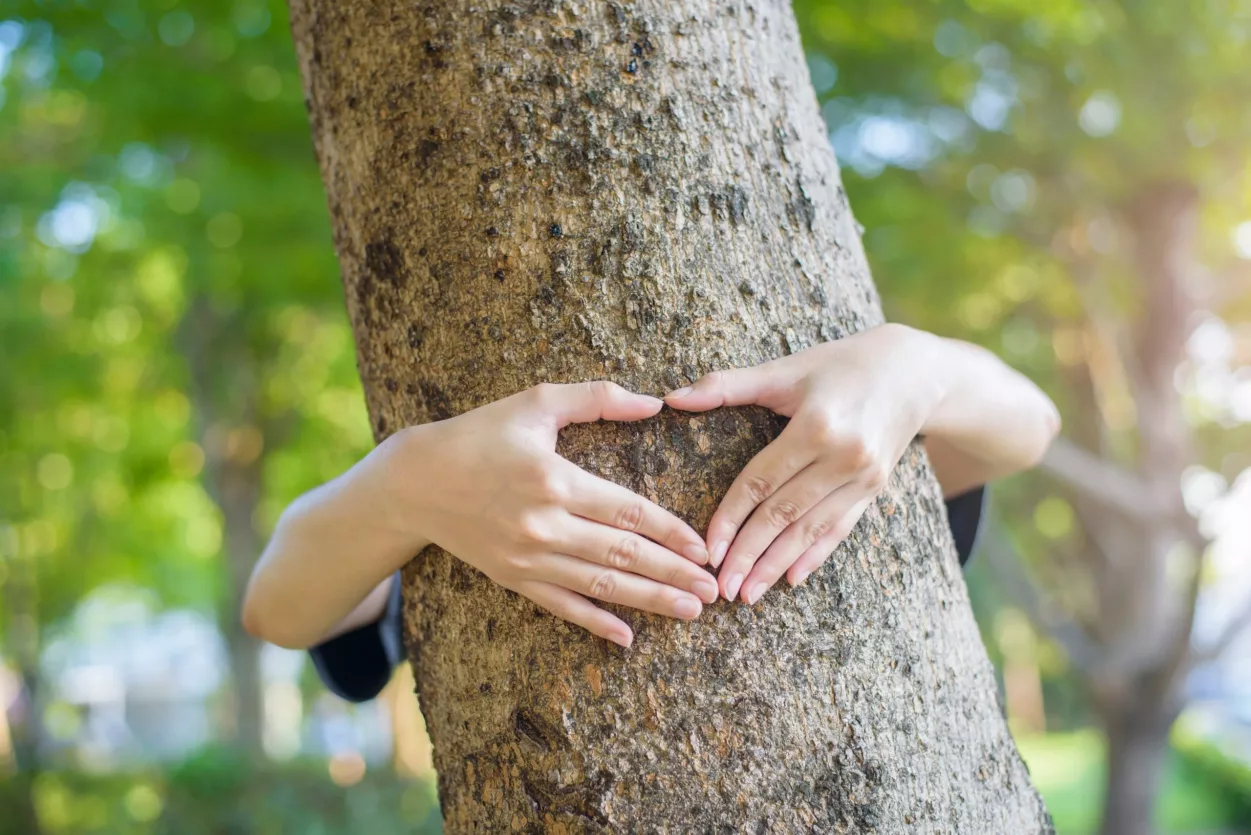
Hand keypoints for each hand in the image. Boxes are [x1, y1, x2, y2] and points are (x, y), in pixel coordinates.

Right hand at [394, 381, 714, 646]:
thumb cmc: (478, 434)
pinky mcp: (513, 578)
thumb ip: (596, 399)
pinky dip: (596, 623)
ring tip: (691, 611)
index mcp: (555, 481)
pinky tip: (627, 637)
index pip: (628, 512)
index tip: (704, 549)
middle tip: (715, 590)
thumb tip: (654, 402)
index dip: (672, 533)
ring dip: (650, 601)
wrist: (414, 482)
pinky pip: (562, 606)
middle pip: (623, 556)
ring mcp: (528, 559)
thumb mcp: (535, 403)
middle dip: (674, 575)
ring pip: (601, 586)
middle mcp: (544, 525)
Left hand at [664, 324, 944, 603]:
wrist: (914, 370)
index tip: (708, 550)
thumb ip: (727, 385)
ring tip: (747, 593)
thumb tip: (672, 398)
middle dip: (749, 554)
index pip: (762, 482)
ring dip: (777, 565)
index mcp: (816, 426)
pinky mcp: (876, 489)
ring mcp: (864, 477)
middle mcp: (844, 456)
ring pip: (811, 529)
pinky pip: (841, 529)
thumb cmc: (838, 365)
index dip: (731, 518)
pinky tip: (792, 579)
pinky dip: (815, 556)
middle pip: (784, 514)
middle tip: (721, 588)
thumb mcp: (785, 369)